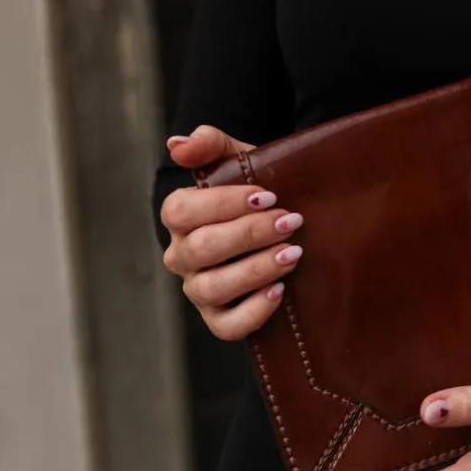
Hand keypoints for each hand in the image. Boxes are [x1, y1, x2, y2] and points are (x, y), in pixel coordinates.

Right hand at [160, 125, 305, 340]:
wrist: (282, 221)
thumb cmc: (258, 191)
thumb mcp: (239, 159)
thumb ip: (210, 144)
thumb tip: (177, 145)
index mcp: (179, 217)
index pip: (182, 211)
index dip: (224, 204)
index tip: (269, 196)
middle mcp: (182, 255)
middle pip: (201, 249)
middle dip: (250, 234)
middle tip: (290, 222)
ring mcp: (198, 290)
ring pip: (212, 288)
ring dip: (255, 270)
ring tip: (293, 254)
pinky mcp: (219, 318)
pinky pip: (226, 326)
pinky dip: (253, 311)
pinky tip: (280, 291)